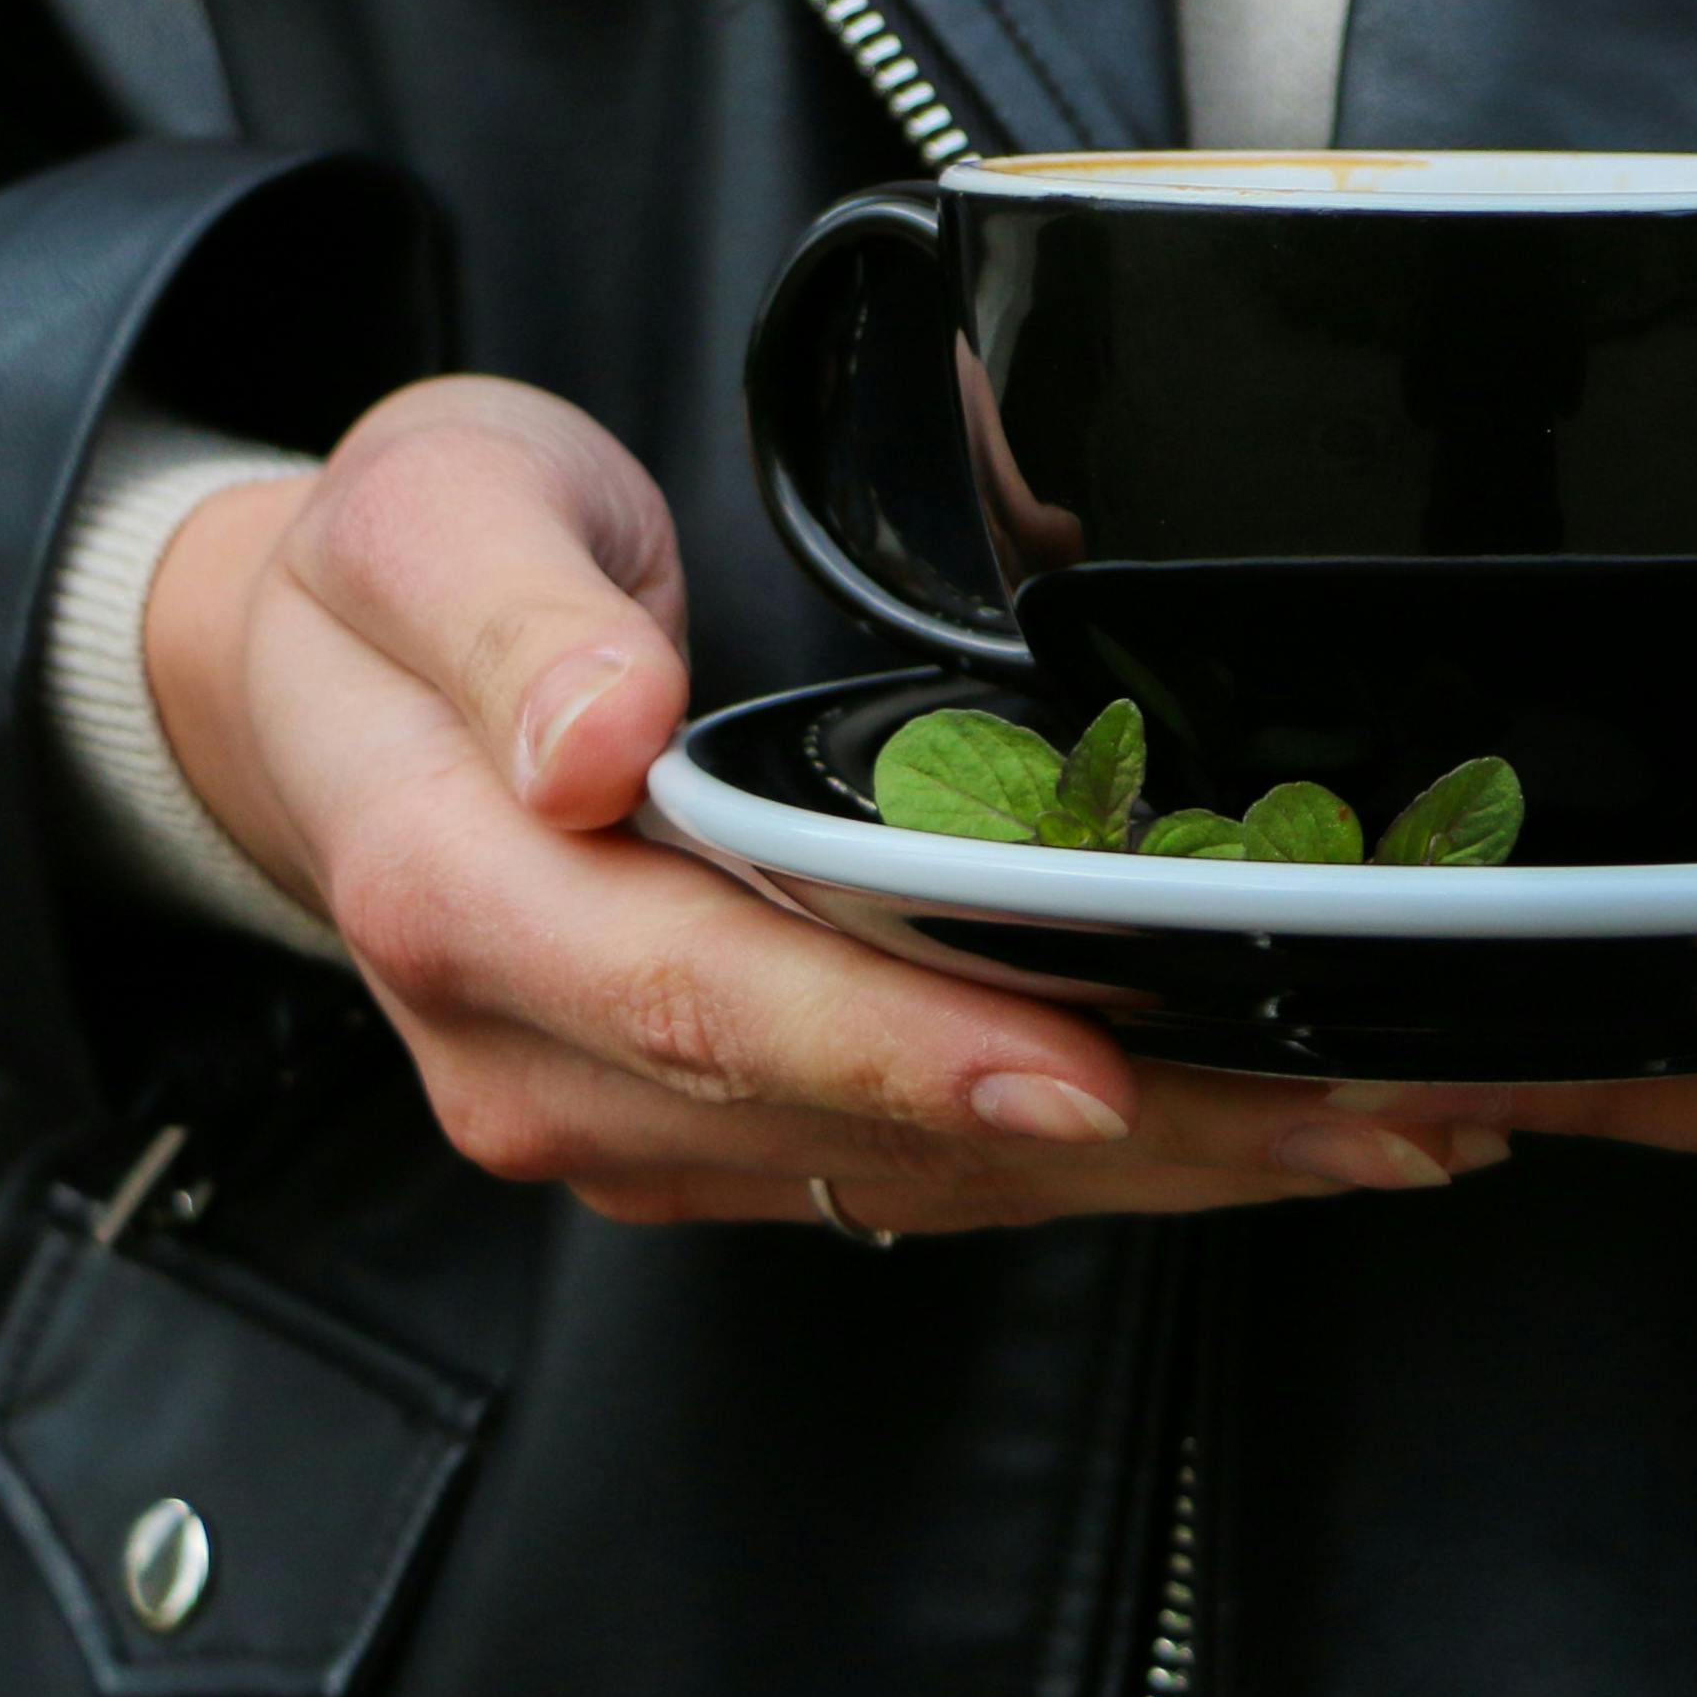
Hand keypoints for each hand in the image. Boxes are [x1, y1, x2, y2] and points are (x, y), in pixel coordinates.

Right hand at [138, 376, 1500, 1229]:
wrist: (303, 689)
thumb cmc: (390, 579)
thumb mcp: (420, 517)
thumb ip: (506, 620)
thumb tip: (588, 739)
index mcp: (468, 901)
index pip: (712, 1002)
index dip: (911, 1048)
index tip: (1090, 1068)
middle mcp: (547, 1055)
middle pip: (862, 1126)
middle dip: (1137, 1134)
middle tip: (1372, 1114)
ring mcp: (630, 1118)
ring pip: (922, 1179)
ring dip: (1172, 1165)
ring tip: (1393, 1127)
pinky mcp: (711, 1132)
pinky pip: (923, 1172)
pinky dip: (1116, 1159)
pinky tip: (1276, 1127)